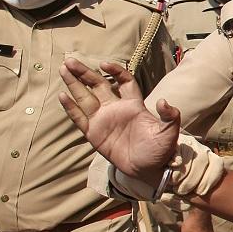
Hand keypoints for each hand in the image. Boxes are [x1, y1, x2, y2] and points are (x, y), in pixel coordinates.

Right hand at [59, 59, 179, 179]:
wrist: (148, 170)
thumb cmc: (160, 150)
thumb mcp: (169, 132)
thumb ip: (170, 116)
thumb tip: (164, 101)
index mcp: (133, 105)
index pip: (123, 81)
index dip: (115, 71)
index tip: (104, 64)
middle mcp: (116, 109)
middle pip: (98, 85)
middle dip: (85, 73)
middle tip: (70, 61)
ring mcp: (103, 120)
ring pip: (85, 97)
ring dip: (74, 84)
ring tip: (63, 69)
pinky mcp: (94, 133)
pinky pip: (80, 118)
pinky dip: (71, 107)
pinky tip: (62, 95)